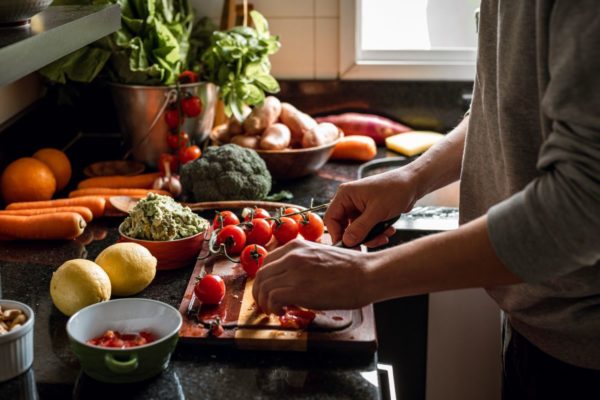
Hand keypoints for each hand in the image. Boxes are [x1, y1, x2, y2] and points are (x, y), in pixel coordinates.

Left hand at [252, 239, 371, 314]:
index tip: (269, 289)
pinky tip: (282, 311)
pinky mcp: (298, 288)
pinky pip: (272, 298)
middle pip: (261, 274)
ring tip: (274, 310)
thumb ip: (303, 261)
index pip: (267, 261)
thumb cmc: (351, 267)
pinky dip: (273, 307)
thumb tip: (293, 278)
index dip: (265, 278)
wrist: (366, 274)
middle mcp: (292, 255)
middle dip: (260, 292)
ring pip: (263, 286)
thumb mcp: (321, 255)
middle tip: (266, 303)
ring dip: (265, 302)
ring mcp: (294, 271)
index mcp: (297, 246)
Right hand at [325, 168, 417, 246]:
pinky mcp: (369, 212)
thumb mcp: (377, 211)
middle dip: (358, 237)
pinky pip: (367, 228)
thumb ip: (360, 228)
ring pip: (357, 230)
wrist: (413, 184)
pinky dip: (376, 233)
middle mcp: (350, 201)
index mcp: (346, 194)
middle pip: (344, 226)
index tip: (347, 246)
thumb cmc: (395, 189)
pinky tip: (388, 230)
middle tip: (368, 245)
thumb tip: (347, 241)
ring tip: (384, 235)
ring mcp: (359, 207)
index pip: (331, 218)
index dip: (337, 234)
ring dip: (371, 236)